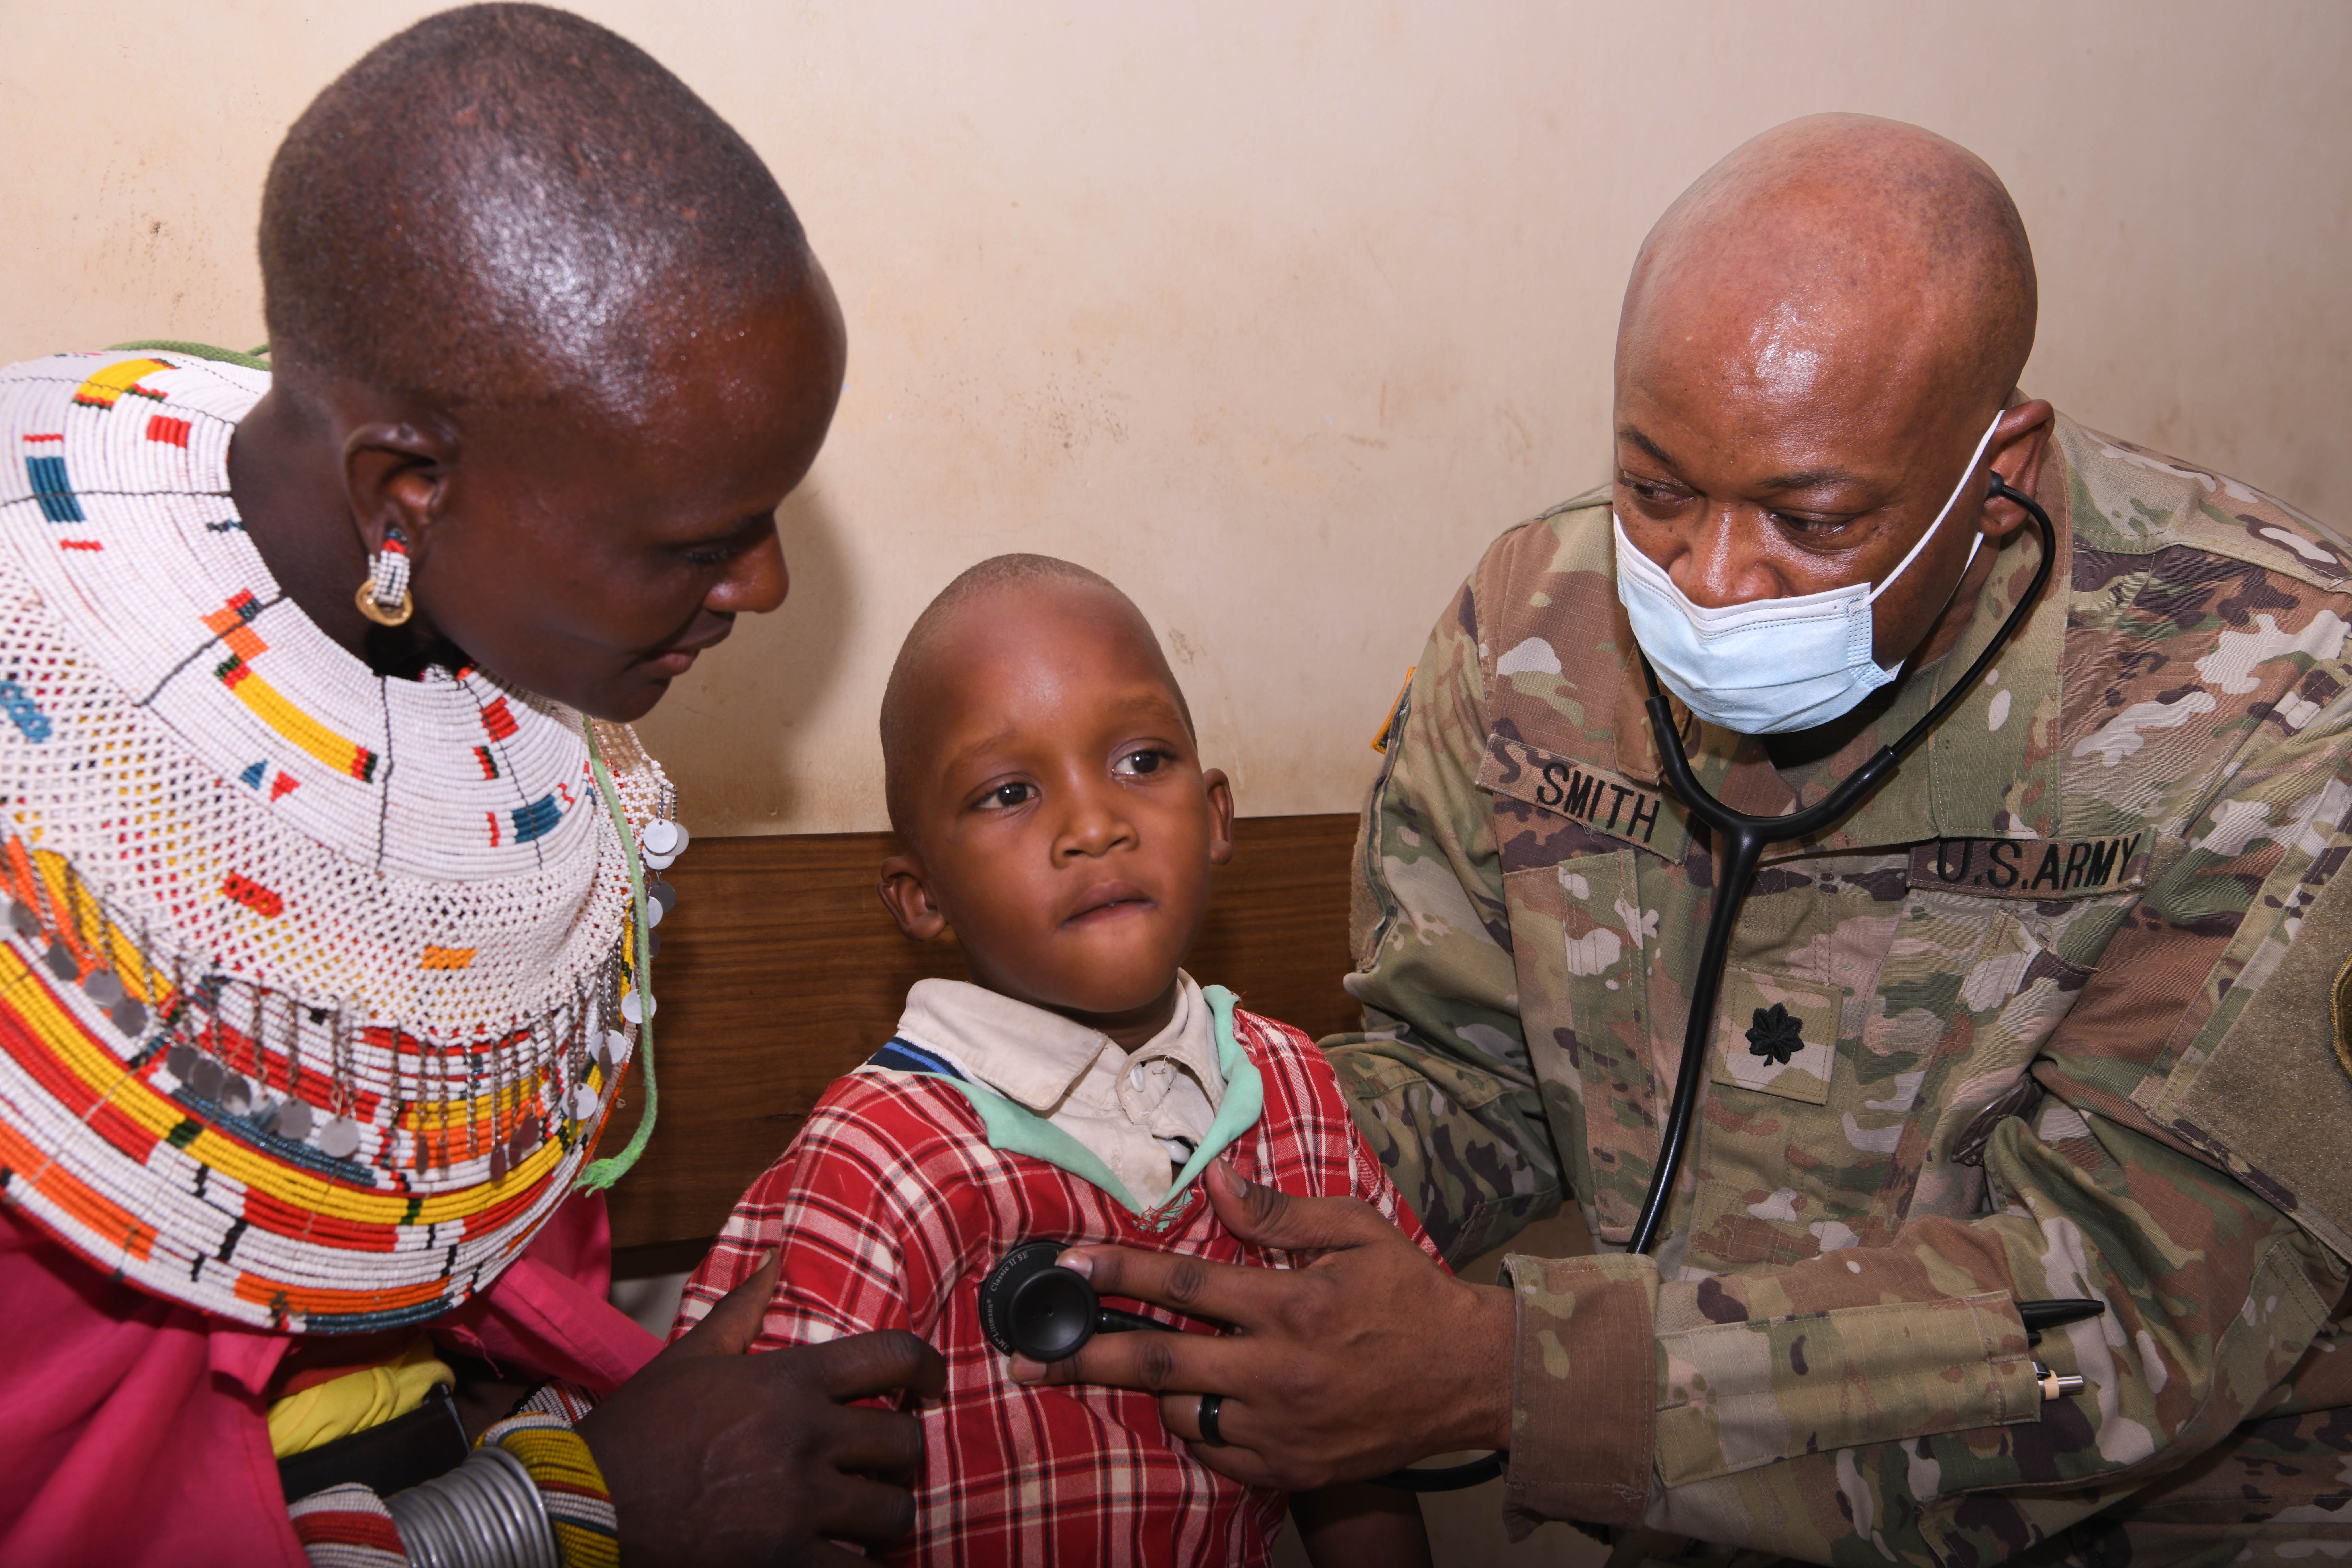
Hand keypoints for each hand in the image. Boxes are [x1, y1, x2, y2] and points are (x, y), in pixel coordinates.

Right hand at [577, 1253, 947, 1565]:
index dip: (927, 1367)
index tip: (932, 1383)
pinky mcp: (782, 1562)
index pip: (893, 1355)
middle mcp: (804, 1438)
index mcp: (788, 1382)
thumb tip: (772, 1260)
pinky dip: (857, 1567)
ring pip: (892, 1513)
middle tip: (881, 1466)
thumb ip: (741, 1311)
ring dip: (884, 1518)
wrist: (584, 1506)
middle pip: (903, 1443)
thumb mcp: (688, 1358)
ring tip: (864, 1520)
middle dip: (900, 1457)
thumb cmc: (636, 1433)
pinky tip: (841, 1559)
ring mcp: (797, 1504)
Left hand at [1011, 1161, 1513, 1489]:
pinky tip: (1202, 1405)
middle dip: (1082, 1354)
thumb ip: (1280, 1211)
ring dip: (1152, 1389)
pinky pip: (1216, 1450)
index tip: (1068, 1262)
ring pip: (1181, 1410)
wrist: (1468, 1380)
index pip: (1183, 1283)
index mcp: (1290, 1304)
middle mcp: (1276, 1370)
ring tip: (1141, 1369)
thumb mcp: (1356, 1232)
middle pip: (1156, 1360)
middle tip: (1026, 1357)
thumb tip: (1216, 1178)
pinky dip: (1199, 1427)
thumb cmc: (1409, 1296)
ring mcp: (1279, 1427)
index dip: (1119, 1269)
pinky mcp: (1288, 1468)